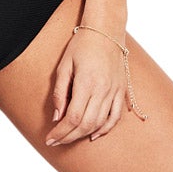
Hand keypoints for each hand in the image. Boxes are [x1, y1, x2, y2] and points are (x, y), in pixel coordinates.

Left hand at [45, 27, 125, 146]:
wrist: (106, 30)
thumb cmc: (82, 45)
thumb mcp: (64, 65)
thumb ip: (60, 92)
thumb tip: (57, 117)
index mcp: (87, 83)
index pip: (73, 117)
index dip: (60, 132)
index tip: (50, 138)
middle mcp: (104, 90)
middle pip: (86, 124)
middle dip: (69, 137)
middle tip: (56, 142)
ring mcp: (115, 91)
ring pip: (100, 123)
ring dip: (84, 135)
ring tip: (69, 139)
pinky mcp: (122, 90)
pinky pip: (116, 116)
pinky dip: (106, 129)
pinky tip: (94, 135)